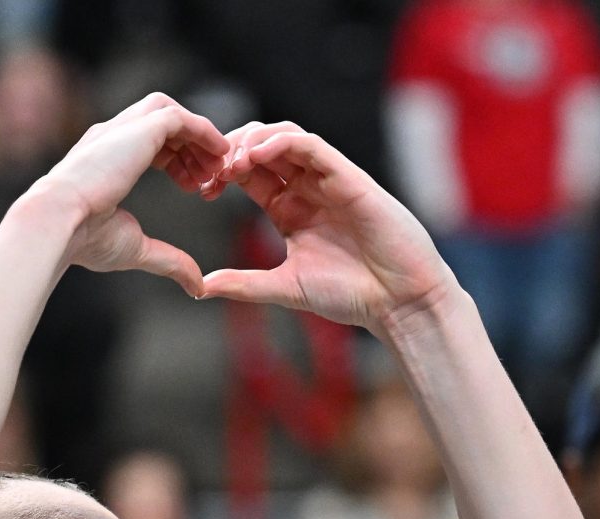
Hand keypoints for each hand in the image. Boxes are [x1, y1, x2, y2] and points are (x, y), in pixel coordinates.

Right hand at [35, 93, 229, 293]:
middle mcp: (111, 137)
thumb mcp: (136, 248)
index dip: (176, 161)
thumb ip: (170, 261)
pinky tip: (219, 152)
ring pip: (169, 112)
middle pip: (159, 121)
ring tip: (217, 166)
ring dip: (198, 136)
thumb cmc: (83, 238)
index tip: (194, 186)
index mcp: (104, 158)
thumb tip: (197, 287)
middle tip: (210, 177)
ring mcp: (123, 129)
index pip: (146, 143)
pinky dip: (204, 131)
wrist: (58, 222)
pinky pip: (179, 118)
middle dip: (189, 147)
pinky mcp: (139, 129)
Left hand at [199, 122, 457, 334]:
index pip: (249, 173)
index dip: (222, 172)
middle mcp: (307, 189)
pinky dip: (282, 142)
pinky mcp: (348, 177)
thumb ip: (245, 284)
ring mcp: (327, 180)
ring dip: (253, 140)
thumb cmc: (351, 295)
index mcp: (290, 209)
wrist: (397, 301)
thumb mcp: (285, 287)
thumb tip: (202, 287)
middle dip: (231, 150)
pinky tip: (259, 154)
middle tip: (212, 171)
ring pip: (284, 136)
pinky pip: (311, 145)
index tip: (203, 189)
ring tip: (232, 161)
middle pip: (261, 147)